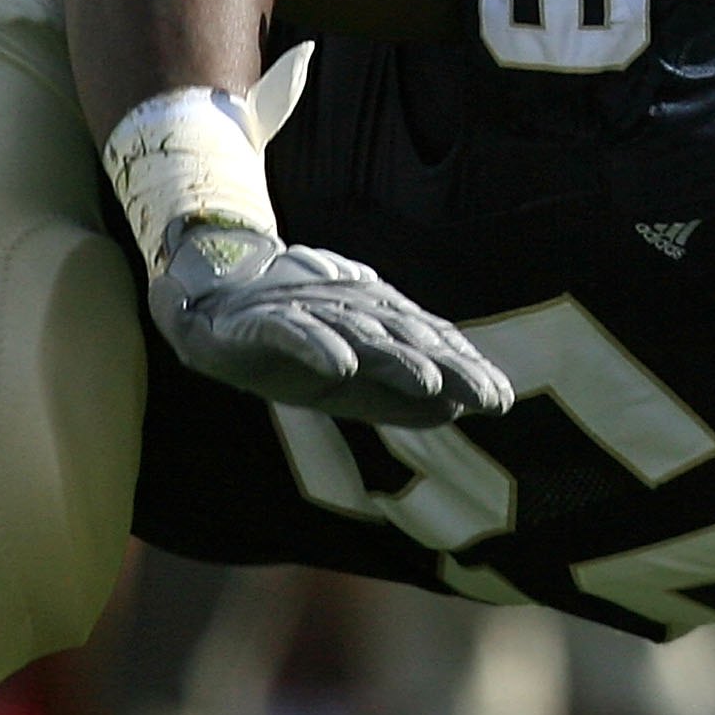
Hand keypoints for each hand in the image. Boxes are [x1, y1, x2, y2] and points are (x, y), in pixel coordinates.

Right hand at [148, 221, 513, 428]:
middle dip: (451, 369)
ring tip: (430, 381)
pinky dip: (318, 346)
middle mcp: (353, 314)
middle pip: (409, 341)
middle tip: (488, 397)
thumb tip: (454, 410)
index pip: (431, 345)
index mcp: (378, 326)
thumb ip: (396, 397)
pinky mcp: (268, 320)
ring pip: (363, 335)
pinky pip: (296, 332)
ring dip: (397, 358)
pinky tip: (341, 367)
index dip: (466, 370)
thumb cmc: (294, 343)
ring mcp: (313, 313)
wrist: (213, 304)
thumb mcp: (349, 383)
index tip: (501, 400)